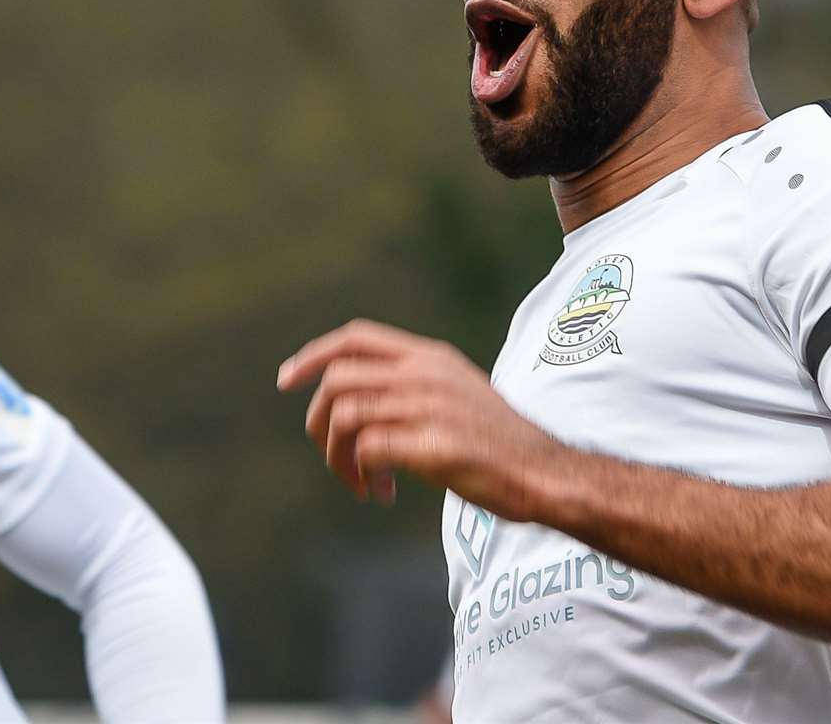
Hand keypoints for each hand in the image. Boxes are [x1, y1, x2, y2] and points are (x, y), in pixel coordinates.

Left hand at [276, 319, 561, 519]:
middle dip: (318, 424)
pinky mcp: (433, 446)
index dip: (313, 355)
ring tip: (361, 483)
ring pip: (346, 417)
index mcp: (431, 357)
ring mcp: (430, 408)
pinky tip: (381, 493)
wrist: (544, 473)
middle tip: (334, 460)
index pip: (355, 337)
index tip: (286, 381)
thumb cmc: (498, 442)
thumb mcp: (457, 392)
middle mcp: (426, 375)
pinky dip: (362, 475)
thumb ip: (414, 385)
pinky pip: (368, 450)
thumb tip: (355, 400)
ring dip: (338, 458)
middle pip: (338, 381)